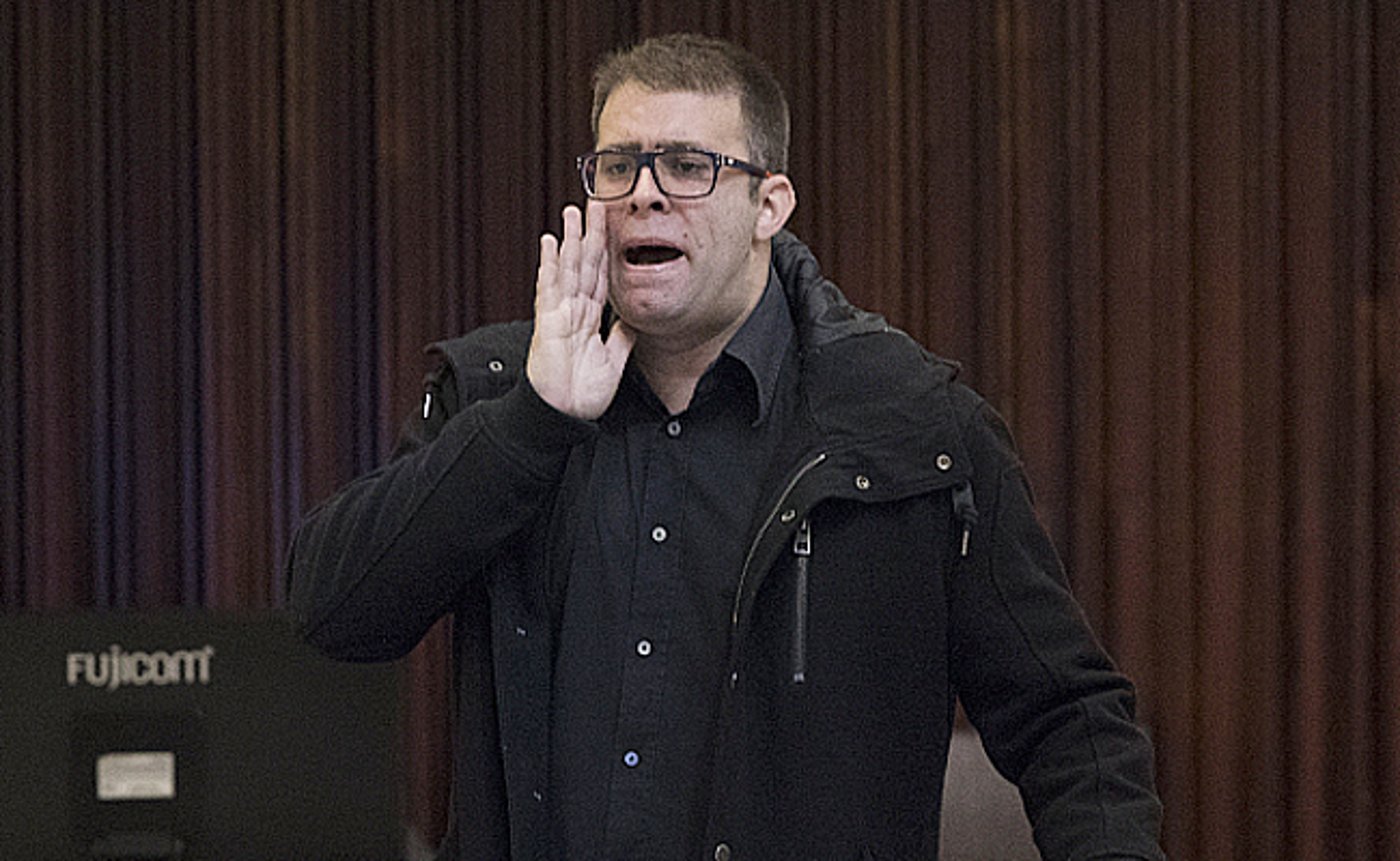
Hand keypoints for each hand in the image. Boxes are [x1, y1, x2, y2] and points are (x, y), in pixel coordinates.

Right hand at [526, 201, 634, 419]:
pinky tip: (549, 243)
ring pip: (567, 268)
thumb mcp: (615, 361)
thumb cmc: (583, 393)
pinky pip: (549, 288)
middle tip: (596, 203)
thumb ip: (622, 337)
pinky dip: (549, 265)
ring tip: (572, 212)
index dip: (609, 249)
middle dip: (591, 233)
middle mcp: (575, 310)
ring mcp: (560, 313)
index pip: (602, 275)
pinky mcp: (548, 322)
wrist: (565, 415)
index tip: (613, 225)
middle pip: (586, 263)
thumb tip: (634, 317)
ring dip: (570, 239)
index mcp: (591, 317)